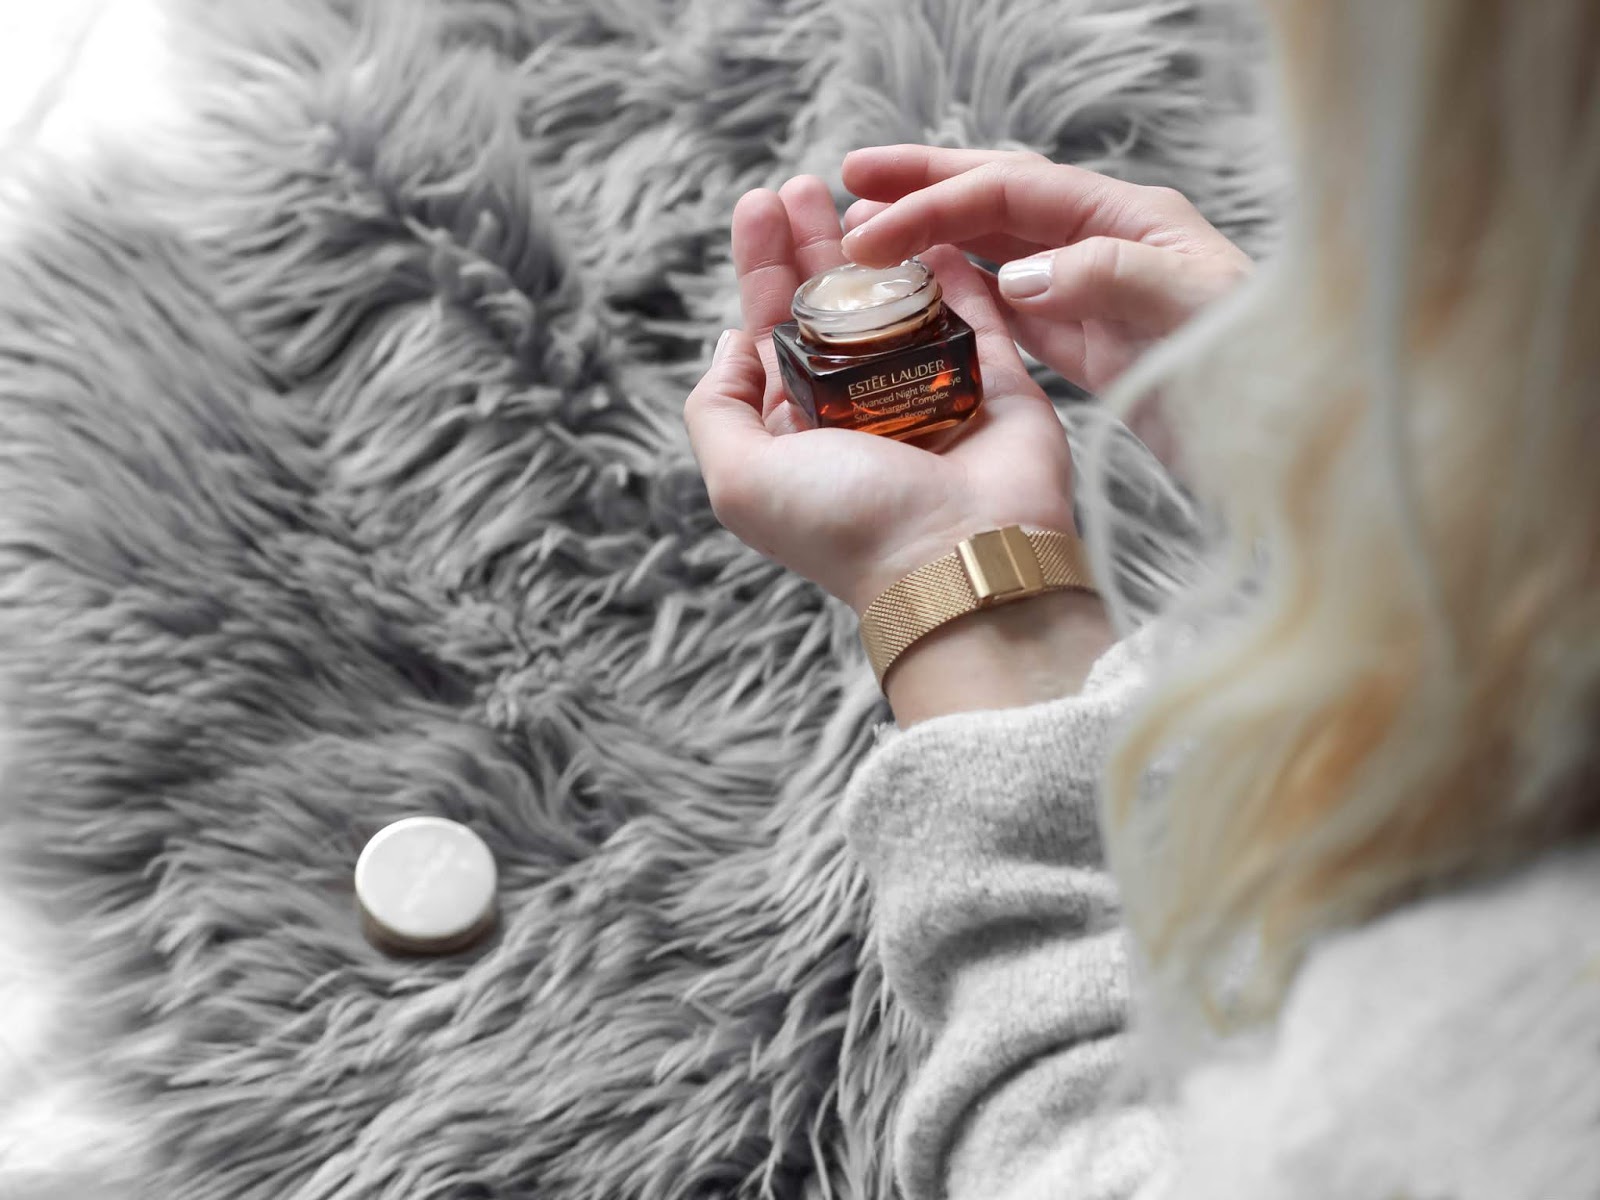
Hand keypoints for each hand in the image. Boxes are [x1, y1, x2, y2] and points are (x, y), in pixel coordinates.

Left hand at [683, 176, 1076, 616]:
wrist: (957, 559)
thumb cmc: (845, 523)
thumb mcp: (739, 478)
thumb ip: (717, 408)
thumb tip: (730, 341)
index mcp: (802, 427)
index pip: (775, 330)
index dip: (764, 267)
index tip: (760, 204)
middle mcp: (863, 408)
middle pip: (835, 305)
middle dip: (816, 242)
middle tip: (807, 184)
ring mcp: (932, 393)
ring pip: (903, 302)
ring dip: (883, 245)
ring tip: (865, 194)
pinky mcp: (994, 384)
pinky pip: (976, 313)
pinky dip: (957, 269)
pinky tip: (934, 220)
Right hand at [840, 145, 1251, 395]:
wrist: (1300, 441)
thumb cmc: (1260, 373)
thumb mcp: (1188, 313)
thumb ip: (1105, 279)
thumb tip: (1019, 274)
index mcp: (1127, 218)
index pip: (1011, 190)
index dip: (935, 198)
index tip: (868, 221)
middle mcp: (1105, 243)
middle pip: (997, 201)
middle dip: (922, 188)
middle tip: (847, 186)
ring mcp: (1095, 294)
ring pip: (997, 251)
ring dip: (933, 240)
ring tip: (869, 242)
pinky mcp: (1091, 347)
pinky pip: (1013, 308)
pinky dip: (965, 296)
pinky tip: (926, 298)